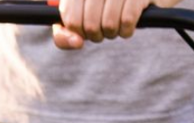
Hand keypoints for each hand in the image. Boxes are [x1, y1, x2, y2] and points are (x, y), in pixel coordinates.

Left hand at [52, 0, 179, 49]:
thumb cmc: (109, 7)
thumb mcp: (82, 17)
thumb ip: (65, 33)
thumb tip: (76, 42)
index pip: (70, 17)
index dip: (78, 31)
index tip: (85, 30)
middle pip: (89, 24)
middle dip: (96, 35)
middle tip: (103, 30)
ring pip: (108, 24)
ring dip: (113, 33)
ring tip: (117, 27)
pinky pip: (127, 20)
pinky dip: (126, 31)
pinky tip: (128, 27)